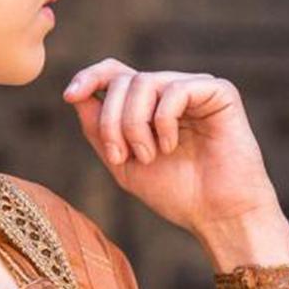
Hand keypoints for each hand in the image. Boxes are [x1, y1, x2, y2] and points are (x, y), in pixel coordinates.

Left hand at [63, 61, 288, 269]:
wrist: (219, 215)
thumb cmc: (177, 193)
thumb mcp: (124, 163)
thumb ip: (99, 130)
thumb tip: (76, 95)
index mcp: (150, 105)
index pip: (115, 73)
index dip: (89, 77)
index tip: (69, 96)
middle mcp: (172, 91)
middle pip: (123, 80)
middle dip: (112, 119)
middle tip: (122, 156)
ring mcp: (195, 89)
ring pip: (144, 82)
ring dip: (135, 123)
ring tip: (149, 156)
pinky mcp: (219, 92)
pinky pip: (175, 89)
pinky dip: (164, 121)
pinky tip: (171, 146)